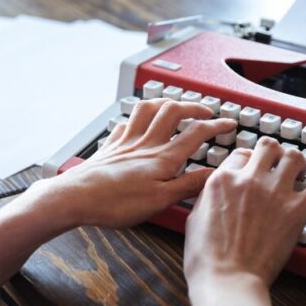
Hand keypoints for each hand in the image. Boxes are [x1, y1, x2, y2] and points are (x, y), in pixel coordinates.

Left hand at [49, 98, 235, 228]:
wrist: (76, 197)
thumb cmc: (116, 203)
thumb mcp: (161, 201)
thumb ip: (189, 185)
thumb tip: (213, 174)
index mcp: (163, 157)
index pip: (196, 133)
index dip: (216, 125)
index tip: (229, 123)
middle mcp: (146, 143)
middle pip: (172, 111)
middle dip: (193, 107)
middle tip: (205, 111)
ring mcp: (126, 141)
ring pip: (147, 109)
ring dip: (164, 102)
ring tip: (174, 105)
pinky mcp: (110, 146)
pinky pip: (125, 123)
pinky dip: (136, 118)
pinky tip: (137, 122)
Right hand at [183, 137, 305, 289]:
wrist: (228, 279)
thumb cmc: (208, 259)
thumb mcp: (195, 218)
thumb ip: (209, 197)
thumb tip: (217, 191)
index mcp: (223, 181)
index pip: (242, 154)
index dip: (251, 159)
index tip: (256, 167)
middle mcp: (249, 180)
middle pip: (269, 147)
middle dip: (275, 153)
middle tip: (280, 163)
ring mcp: (274, 193)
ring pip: (294, 157)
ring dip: (299, 163)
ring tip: (302, 171)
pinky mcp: (295, 210)